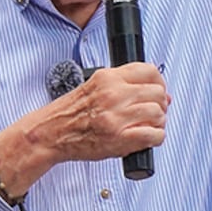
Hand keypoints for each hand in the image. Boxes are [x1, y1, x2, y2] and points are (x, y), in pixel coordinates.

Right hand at [44, 63, 169, 161]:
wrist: (51, 133)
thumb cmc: (69, 113)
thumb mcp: (94, 86)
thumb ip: (122, 85)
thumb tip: (157, 89)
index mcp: (108, 78)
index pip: (149, 71)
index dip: (159, 82)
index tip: (157, 90)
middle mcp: (114, 94)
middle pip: (158, 92)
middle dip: (160, 103)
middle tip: (154, 111)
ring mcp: (118, 117)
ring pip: (158, 113)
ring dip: (158, 121)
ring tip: (148, 125)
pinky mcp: (120, 139)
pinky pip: (154, 135)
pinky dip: (156, 138)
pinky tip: (147, 138)